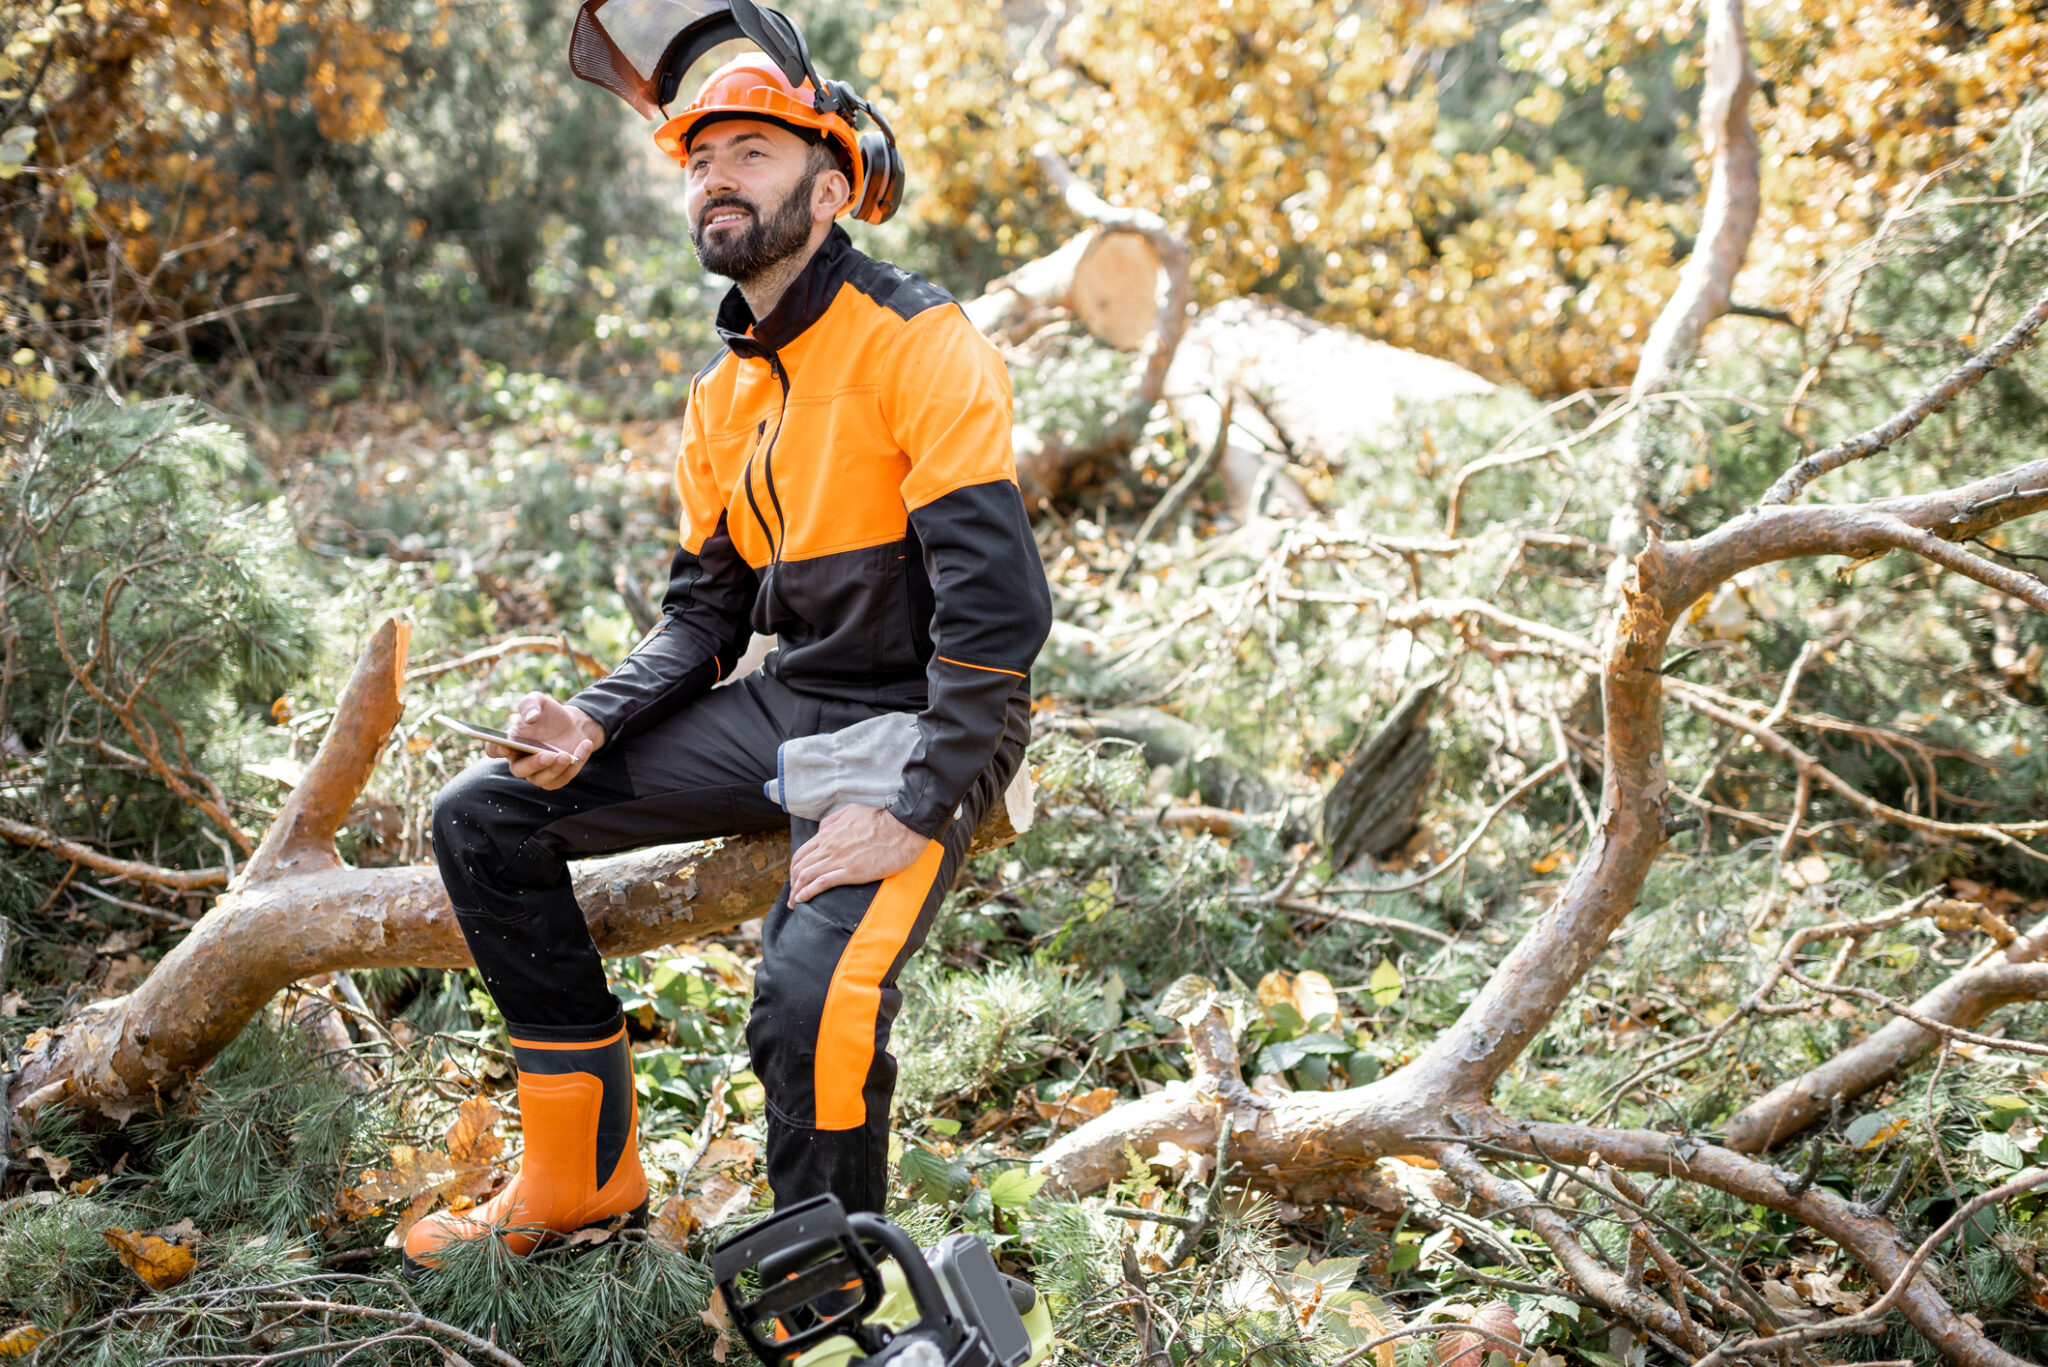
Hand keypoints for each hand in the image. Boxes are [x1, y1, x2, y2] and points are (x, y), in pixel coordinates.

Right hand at [490, 693, 603, 790]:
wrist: (573, 724)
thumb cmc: (549, 714)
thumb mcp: (539, 700)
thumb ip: (530, 704)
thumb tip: (531, 717)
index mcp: (510, 743)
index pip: (494, 750)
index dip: (496, 750)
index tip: (505, 747)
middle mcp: (521, 761)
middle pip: (519, 770)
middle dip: (533, 764)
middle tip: (547, 755)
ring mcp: (538, 772)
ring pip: (542, 779)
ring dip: (555, 769)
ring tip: (567, 755)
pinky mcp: (557, 777)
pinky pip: (564, 778)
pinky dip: (576, 765)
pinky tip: (584, 746)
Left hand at [788, 805, 929, 903]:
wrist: (902, 828)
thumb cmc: (881, 819)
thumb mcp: (851, 811)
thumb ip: (832, 821)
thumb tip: (820, 832)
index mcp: (828, 834)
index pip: (801, 853)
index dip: (794, 868)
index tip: (795, 879)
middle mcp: (829, 847)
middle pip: (800, 867)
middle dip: (792, 884)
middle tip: (792, 896)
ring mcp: (839, 860)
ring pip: (806, 876)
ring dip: (796, 891)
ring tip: (794, 902)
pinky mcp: (851, 872)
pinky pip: (822, 883)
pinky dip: (808, 892)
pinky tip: (803, 899)